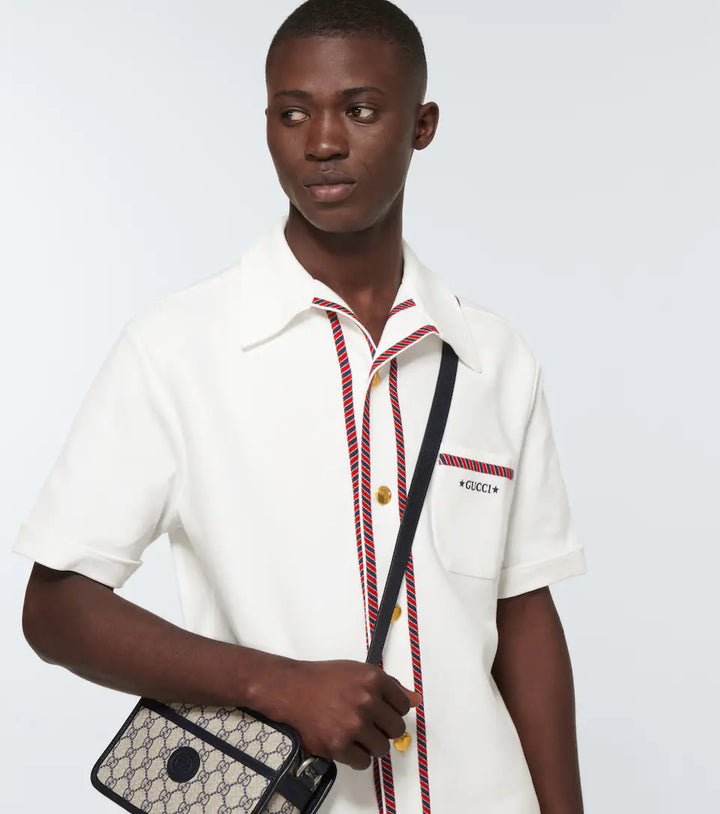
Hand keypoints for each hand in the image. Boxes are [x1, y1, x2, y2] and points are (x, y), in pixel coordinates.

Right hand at [259, 659, 420, 769]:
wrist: (292, 690)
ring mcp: (353, 725)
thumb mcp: (359, 672)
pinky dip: (357, 757)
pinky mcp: (339, 745)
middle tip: (368, 723)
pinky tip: (347, 743)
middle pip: (396, 729)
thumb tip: (416, 699)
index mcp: (374, 679)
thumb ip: (390, 686)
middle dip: (384, 728)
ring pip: (382, 748)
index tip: (382, 710)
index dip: (392, 709)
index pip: (403, 705)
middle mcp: (367, 701)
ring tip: (356, 733)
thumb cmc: (325, 679)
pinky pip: (363, 762)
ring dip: (371, 744)